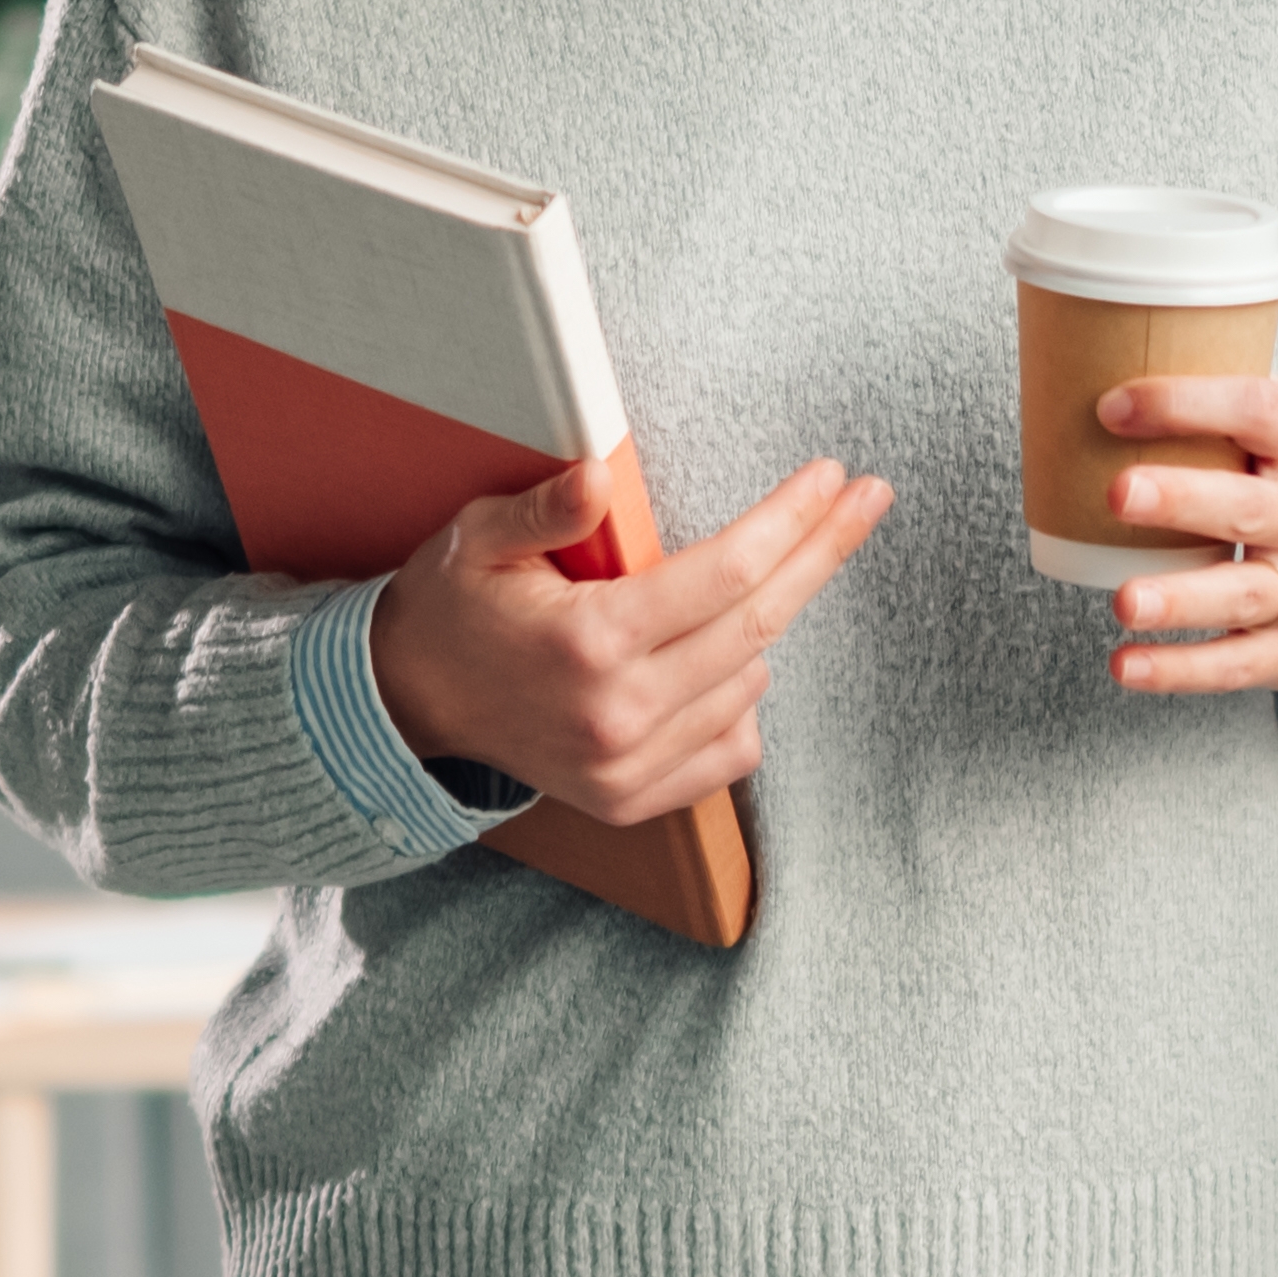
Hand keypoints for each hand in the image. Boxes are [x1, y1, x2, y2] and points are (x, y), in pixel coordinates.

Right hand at [368, 448, 890, 826]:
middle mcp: (617, 713)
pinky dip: (740, 699)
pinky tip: (711, 663)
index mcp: (590, 641)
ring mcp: (627, 767)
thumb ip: (545, 510)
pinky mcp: (630, 800)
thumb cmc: (454, 605)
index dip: (792, 520)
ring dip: (758, 629)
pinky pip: (733, 749)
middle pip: (760, 624)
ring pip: (751, 683)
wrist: (409, 702)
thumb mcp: (480, 537)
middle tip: (867, 501)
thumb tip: (597, 476)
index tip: (835, 480)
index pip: (729, 573)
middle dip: (821, 554)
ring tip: (721, 592)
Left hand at [1087, 374, 1277, 735]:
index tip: (1113, 405)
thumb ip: (1233, 425)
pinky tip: (1128, 666)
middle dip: (1182, 500)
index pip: (1258, 412)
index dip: (1188, 404)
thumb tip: (1108, 384)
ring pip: (1242, 594)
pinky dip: (1180, 670)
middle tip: (1119, 492)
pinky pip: (1236, 664)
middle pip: (1248, 509)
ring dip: (1180, 600)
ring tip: (1125, 601)